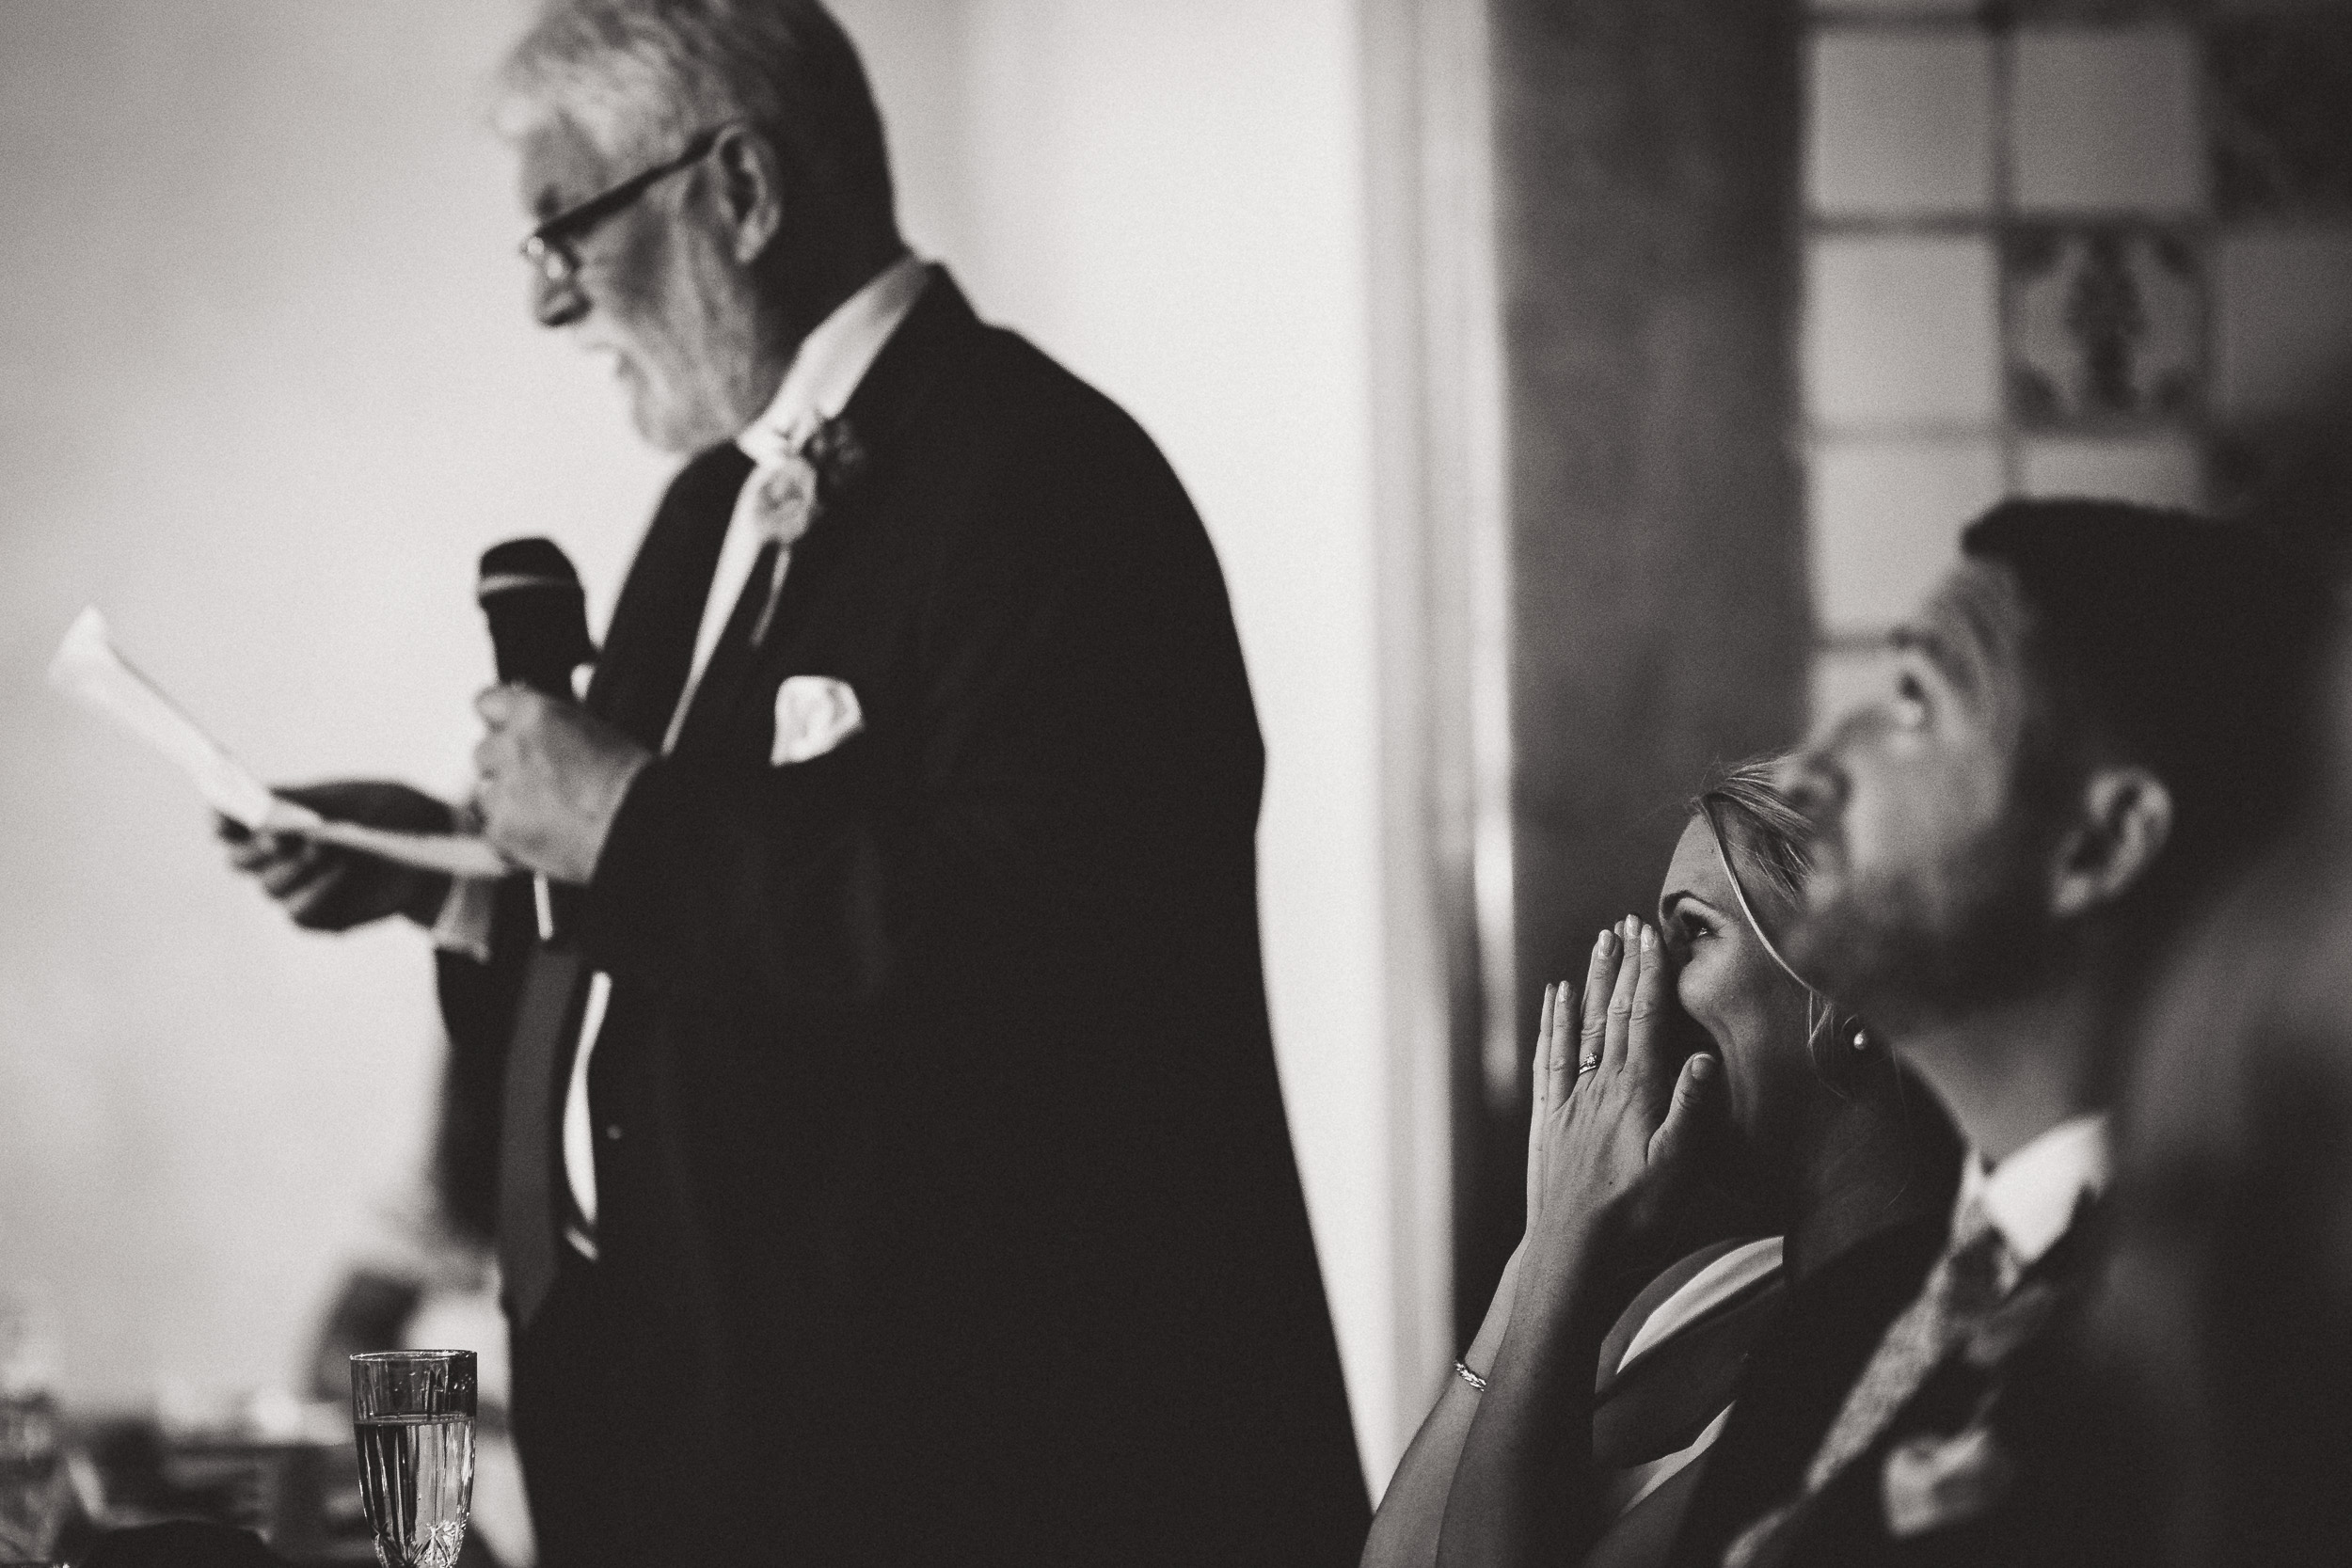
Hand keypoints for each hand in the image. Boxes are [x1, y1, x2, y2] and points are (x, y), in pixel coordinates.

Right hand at [218, 780, 454, 930]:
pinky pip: (300, 913)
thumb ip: (305, 802)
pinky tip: (339, 874)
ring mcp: (294, 888)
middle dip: (255, 849)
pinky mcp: (318, 916)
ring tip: (325, 848)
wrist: (432, 846)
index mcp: (272, 819)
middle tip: (278, 838)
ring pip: (270, 887)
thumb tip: (260, 803)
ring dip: (294, 869)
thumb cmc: (384, 812)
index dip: (220, 819)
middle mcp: (274, 857)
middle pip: (240, 860)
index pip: (226, 823)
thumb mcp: (349, 799)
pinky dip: (316, 894)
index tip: (225, 815)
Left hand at [472, 685, 652, 883]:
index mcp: (534, 713)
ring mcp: (503, 790)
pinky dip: (511, 835)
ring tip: (544, 813)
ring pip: (484, 792)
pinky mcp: (501, 830)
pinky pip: (492, 830)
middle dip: (503, 765)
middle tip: (535, 781)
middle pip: (483, 751)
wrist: (640, 827)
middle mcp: (512, 746)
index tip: (504, 731)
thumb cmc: (632, 780)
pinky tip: (543, 835)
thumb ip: (553, 724)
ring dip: (505, 800)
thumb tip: (536, 723)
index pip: (486, 702)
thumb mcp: (595, 730)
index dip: (497, 721)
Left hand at [1527, 917, 1717, 1258]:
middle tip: (1626, 921)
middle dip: (1623, 963)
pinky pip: (1551, 1057)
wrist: (1573, 1250)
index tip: (1652, 932)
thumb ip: (1690, 1111)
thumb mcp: (1678, 1170)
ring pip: (1581, 1026)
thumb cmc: (1634, 1218)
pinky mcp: (1551, 1118)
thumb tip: (1706, 1058)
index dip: (1649, 972)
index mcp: (1635, 1092)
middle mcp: (1600, 1086)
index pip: (1643, 1018)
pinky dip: (1553, 1022)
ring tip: (1598, 943)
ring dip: (1591, 981)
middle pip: (1612, 1011)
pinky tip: (1555, 998)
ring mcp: (1572, 1099)